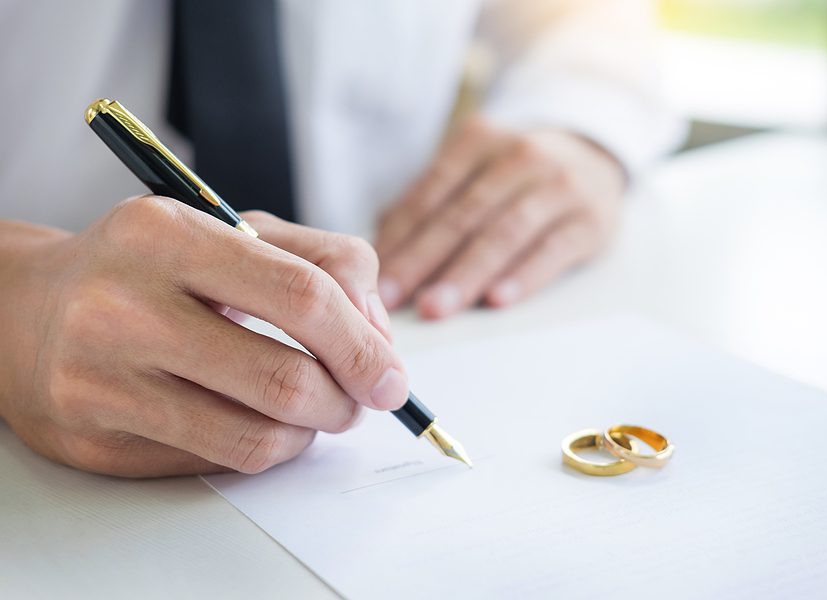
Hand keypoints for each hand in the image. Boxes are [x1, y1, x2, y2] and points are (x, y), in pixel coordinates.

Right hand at [0, 198, 404, 476]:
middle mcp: (122, 306)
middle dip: (347, 401)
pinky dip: (264, 448)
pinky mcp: (94, 438)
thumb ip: (325, 262)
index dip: (363, 344)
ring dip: (310, 433)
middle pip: (286, 379)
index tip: (392, 375)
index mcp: (166, 234)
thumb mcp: (236, 234)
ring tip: (313, 410)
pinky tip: (260, 422)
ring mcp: (100, 379)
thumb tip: (378, 337)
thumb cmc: (153, 269)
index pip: (302, 295)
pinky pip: (216, 462)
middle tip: (359, 400)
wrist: (30, 311)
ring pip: (257, 437)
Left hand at [375, 116, 625, 318]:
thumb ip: (429, 203)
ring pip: (505, 233)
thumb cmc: (515, 176)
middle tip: (392, 300)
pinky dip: (524, 276)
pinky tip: (497, 300)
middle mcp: (520, 156)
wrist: (594, 155)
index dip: (400, 239)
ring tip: (436, 307)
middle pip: (463, 215)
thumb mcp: (473, 171)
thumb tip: (379, 249)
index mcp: (478, 141)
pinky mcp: (591, 219)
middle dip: (423, 261)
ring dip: (466, 274)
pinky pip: (553, 249)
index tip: (373, 281)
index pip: (431, 194)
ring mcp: (559, 185)